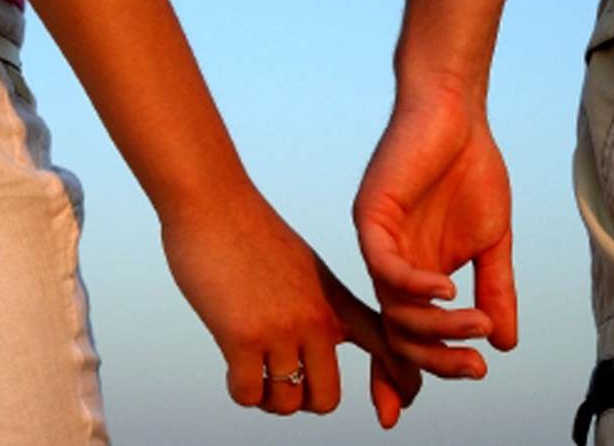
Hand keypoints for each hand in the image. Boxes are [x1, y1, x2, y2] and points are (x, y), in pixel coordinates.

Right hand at [159, 186, 420, 426]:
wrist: (214, 203)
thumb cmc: (250, 233)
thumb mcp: (303, 268)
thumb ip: (317, 304)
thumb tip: (314, 345)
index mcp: (335, 300)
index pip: (386, 347)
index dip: (399, 382)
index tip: (396, 410)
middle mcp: (316, 318)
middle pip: (327, 398)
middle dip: (304, 399)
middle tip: (282, 382)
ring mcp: (283, 328)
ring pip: (287, 403)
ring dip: (268, 397)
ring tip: (254, 372)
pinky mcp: (244, 336)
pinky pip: (250, 395)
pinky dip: (242, 391)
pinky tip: (234, 367)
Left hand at [353, 79, 516, 377]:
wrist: (458, 115)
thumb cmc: (471, 172)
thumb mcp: (492, 241)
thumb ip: (496, 290)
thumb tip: (506, 343)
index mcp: (416, 276)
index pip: (405, 337)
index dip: (409, 374)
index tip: (439, 393)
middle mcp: (391, 267)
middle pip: (398, 334)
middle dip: (434, 361)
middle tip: (472, 369)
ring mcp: (378, 243)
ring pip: (393, 306)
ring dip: (436, 325)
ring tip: (475, 324)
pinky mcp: (372, 215)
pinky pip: (385, 265)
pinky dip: (416, 284)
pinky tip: (448, 288)